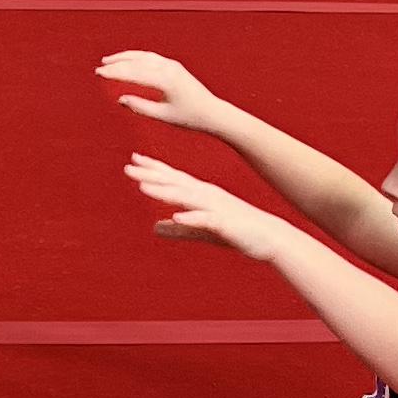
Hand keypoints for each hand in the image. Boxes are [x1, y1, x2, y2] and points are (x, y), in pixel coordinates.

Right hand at [98, 50, 216, 132]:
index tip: (99, 74)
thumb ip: (141, 107)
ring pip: (143, 56)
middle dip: (117, 63)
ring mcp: (172, 65)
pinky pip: (151, 57)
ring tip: (109, 60)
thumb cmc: (189, 117)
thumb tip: (121, 99)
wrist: (212, 112)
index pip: (134, 73)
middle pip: (137, 61)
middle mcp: (169, 68)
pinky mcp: (174, 66)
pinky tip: (128, 61)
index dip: (115, 73)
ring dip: (125, 57)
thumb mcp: (163, 116)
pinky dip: (136, 57)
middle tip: (99, 67)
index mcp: (165, 81)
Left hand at [126, 152, 275, 258]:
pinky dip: (190, 217)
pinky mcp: (224, 223)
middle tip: (128, 167)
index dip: (154, 169)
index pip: (173, 178)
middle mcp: (206, 195)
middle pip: (174, 182)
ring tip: (143, 187)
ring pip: (185, 197)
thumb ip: (178, 229)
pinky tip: (176, 216)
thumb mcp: (201, 231)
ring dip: (164, 191)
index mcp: (201, 194)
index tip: (133, 160)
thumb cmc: (235, 232)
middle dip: (151, 175)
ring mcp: (215, 207)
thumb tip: (154, 228)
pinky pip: (205, 219)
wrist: (269, 237)